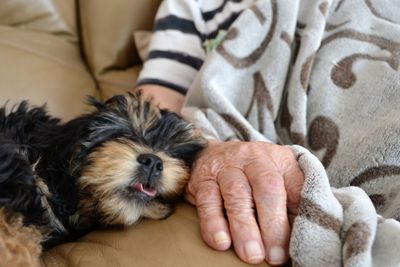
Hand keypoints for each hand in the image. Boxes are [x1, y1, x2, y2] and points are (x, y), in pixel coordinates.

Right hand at [185, 141, 303, 264]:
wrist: (211, 152)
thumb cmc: (252, 172)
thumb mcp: (278, 175)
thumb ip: (292, 199)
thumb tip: (303, 233)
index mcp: (279, 159)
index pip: (295, 185)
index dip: (298, 215)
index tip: (297, 243)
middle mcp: (253, 158)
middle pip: (266, 187)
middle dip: (272, 224)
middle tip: (274, 256)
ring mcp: (226, 167)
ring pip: (236, 195)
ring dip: (244, 228)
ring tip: (251, 254)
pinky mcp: (203, 179)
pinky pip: (208, 201)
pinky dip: (213, 223)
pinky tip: (221, 242)